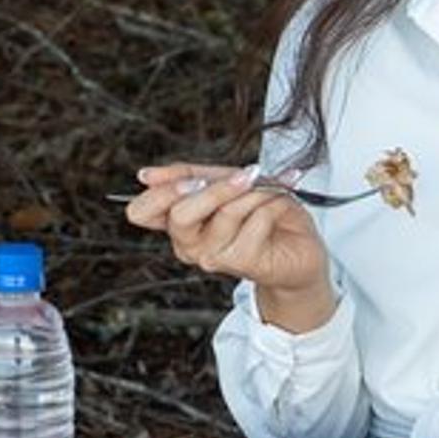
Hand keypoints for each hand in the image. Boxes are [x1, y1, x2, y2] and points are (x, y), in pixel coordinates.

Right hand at [125, 163, 333, 328]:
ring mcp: (212, 257)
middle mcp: (187, 245)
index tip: (192, 179)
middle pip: (179, 214)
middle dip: (215, 189)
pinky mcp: (241, 262)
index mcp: (175, 223)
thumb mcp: (222, 182)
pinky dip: (271, 206)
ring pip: (225, 212)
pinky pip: (255, 219)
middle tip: (243, 176)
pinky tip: (276, 213)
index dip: (161, 192)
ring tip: (270, 193)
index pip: (140, 212)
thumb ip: (189, 176)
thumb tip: (145, 175)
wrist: (298, 246)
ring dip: (254, 193)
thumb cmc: (258, 212)